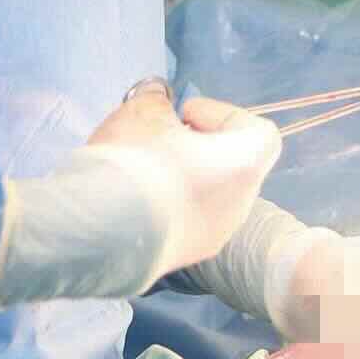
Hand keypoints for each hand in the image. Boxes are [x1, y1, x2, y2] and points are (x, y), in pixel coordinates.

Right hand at [0, 92, 280, 305]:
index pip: (257, 132)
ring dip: (179, 176)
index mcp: (244, 166)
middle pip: (229, 164)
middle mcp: (240, 205)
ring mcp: (213, 236)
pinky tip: (130, 196)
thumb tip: (158, 102)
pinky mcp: (184, 257)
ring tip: (138, 165)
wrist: (102, 229)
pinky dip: (165, 204)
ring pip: (206, 195)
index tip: (184, 115)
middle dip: (195, 145)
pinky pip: (184, 219)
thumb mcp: (142, 111)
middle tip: (157, 136)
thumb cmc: (138, 159)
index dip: (222, 115)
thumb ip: (157, 101)